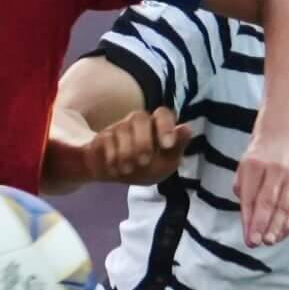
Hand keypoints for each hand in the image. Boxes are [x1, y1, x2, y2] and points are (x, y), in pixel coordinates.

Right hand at [58, 107, 191, 186]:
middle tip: (145, 161)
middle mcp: (138, 122)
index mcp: (157, 126)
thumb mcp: (166, 163)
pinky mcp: (102, 137)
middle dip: (143, 141)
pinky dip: (112, 157)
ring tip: (128, 170)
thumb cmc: (147, 167)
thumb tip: (186, 128)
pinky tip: (116, 170)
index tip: (168, 145)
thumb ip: (177, 147)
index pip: (162, 114)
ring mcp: (119, 127)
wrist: (118, 175)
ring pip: (121, 128)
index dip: (165, 126)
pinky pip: (106, 140)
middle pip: (139, 117)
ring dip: (126, 152)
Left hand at [235, 136, 288, 247]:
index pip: (250, 196)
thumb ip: (243, 191)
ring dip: (276, 227)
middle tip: (256, 242)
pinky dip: (287, 224)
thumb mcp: (244, 168)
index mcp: (255, 165)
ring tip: (269, 241)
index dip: (249, 218)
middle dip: (261, 224)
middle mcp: (276, 171)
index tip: (247, 236)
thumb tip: (247, 219)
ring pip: (283, 207)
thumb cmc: (258, 158)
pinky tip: (279, 235)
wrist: (283, 139)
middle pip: (268, 202)